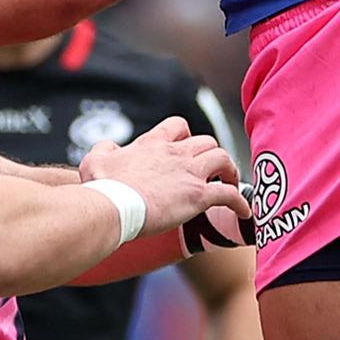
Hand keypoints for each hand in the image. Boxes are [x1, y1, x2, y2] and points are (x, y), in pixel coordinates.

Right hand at [86, 117, 248, 237]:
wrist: (112, 207)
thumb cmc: (102, 188)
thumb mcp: (95, 160)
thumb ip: (104, 149)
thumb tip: (108, 147)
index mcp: (153, 144)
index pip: (178, 126)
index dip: (187, 136)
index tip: (187, 148)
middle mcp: (176, 154)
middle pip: (208, 142)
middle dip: (213, 154)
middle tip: (212, 171)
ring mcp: (189, 173)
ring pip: (223, 159)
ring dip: (231, 171)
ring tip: (231, 183)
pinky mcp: (198, 196)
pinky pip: (230, 195)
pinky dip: (241, 202)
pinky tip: (245, 212)